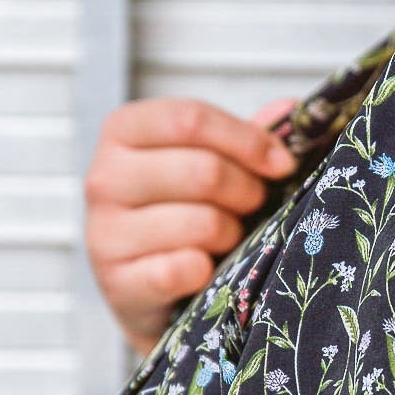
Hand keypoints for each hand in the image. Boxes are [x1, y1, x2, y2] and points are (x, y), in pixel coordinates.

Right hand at [84, 96, 298, 353]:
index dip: (248, 141)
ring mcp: (105, 232)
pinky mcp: (118, 282)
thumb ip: (244, 135)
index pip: (190, 119)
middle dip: (247, 191)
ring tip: (226, 238)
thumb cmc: (180, 210)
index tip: (282, 163)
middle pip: (203, 171)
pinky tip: (204, 269)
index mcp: (123, 131)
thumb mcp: (206, 162)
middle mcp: (104, 177)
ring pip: (202, 223)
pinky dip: (208, 271)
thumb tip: (290, 108)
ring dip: (231, 234)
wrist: (145, 286)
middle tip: (253, 205)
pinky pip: (184, 270)